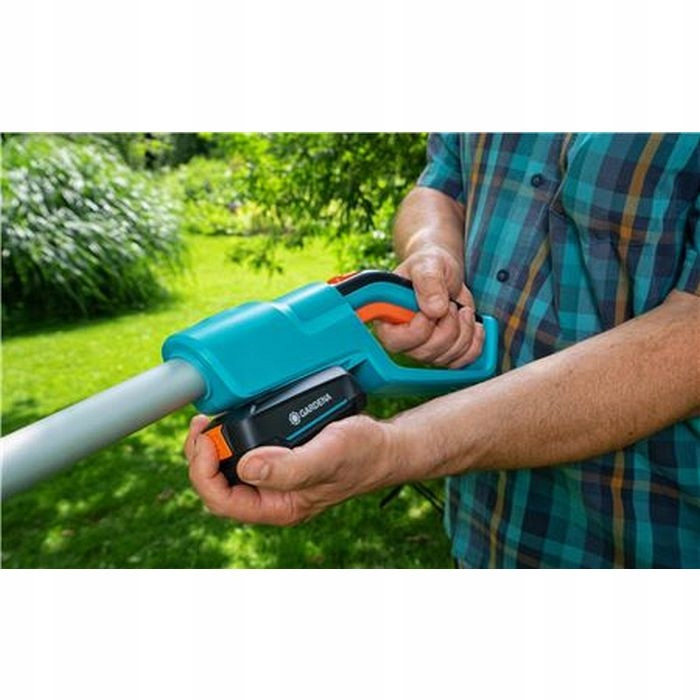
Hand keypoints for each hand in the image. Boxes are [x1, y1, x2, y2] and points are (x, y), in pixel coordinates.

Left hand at [184, 413, 397, 524]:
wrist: (383, 446)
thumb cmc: (362, 454)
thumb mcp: (328, 455)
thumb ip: (290, 466)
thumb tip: (246, 467)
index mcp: (279, 507)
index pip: (222, 501)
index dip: (204, 472)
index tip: (208, 440)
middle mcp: (271, 496)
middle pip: (215, 486)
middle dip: (200, 456)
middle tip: (202, 424)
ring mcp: (273, 479)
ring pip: (224, 471)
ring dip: (211, 446)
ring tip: (210, 421)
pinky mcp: (278, 459)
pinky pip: (241, 455)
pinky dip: (229, 438)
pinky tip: (229, 421)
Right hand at [374, 245, 483, 367]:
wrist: (444, 271)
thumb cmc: (429, 265)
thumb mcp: (428, 265)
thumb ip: (429, 282)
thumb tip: (435, 309)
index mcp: (388, 318)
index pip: (394, 341)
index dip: (418, 331)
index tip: (432, 311)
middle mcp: (403, 339)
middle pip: (425, 353)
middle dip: (448, 327)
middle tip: (452, 304)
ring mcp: (424, 349)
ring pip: (447, 358)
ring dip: (464, 332)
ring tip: (461, 309)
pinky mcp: (444, 352)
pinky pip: (462, 361)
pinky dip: (475, 343)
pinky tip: (475, 325)